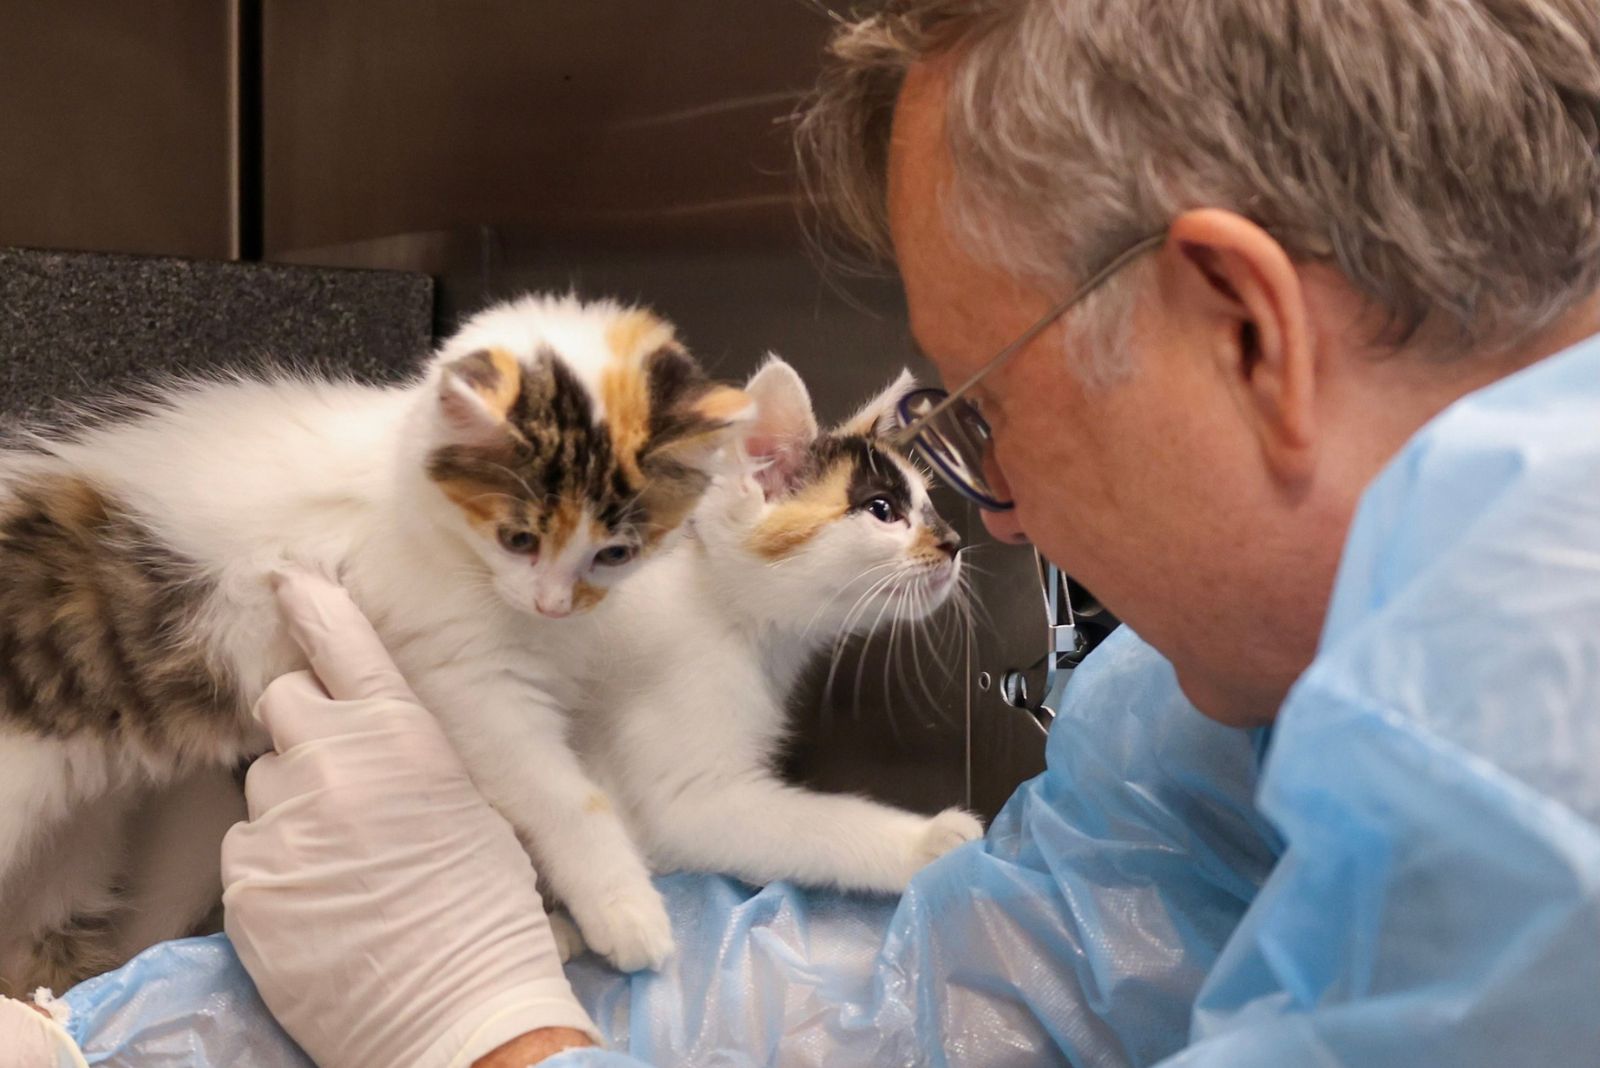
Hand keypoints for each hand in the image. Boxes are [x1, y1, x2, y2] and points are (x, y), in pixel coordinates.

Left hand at [221, 568, 597, 1067]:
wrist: (457, 1008)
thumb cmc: (488, 909)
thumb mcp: (472, 808)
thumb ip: (413, 760)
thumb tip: (382, 751)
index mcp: (402, 735)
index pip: (345, 646)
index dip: (314, 607)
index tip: (285, 580)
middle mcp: (332, 761)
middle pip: (282, 705)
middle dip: (302, 731)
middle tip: (339, 786)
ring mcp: (280, 821)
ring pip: (262, 788)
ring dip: (289, 810)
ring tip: (339, 867)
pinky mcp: (244, 882)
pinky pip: (248, 853)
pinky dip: (275, 873)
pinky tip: (318, 908)